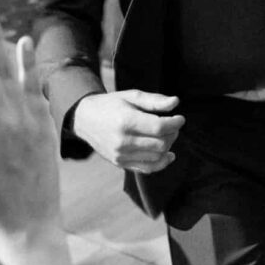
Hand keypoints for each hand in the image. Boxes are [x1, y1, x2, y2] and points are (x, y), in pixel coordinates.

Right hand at [70, 90, 184, 172]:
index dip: (175, 123)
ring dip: (168, 147)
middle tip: (173, 126)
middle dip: (173, 134)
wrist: (84, 119)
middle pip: (160, 143)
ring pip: (156, 157)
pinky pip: (147, 168)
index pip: (159, 127)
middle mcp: (122, 141)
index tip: (180, 118)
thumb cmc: (110, 104)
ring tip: (167, 135)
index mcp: (125, 121)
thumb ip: (154, 100)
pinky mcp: (120, 163)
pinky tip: (168, 154)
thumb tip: (176, 102)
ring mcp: (120, 155)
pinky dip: (161, 163)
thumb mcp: (131, 96)